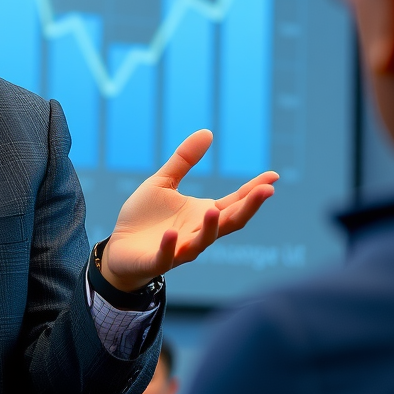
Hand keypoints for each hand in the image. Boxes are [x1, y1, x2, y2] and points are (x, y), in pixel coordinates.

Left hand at [102, 129, 277, 290]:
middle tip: (266, 192)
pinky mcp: (156, 261)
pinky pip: (166, 256)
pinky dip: (170, 246)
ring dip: (210, 228)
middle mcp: (198, 232)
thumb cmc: (145, 218)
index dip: (254, 191)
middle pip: (230, 223)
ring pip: (202, 242)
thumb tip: (208, 132)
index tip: (274, 176)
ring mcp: (179, 249)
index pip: (234, 202)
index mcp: (202, 214)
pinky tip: (171, 234)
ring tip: (214, 211)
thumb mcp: (163, 183)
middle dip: (248, 208)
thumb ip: (184, 161)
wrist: (119, 248)